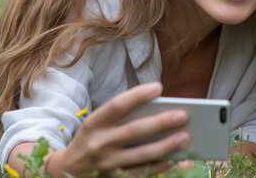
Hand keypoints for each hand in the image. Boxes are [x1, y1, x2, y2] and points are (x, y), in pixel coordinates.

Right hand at [10, 82, 189, 176]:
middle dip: (161, 122)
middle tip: (183, 114)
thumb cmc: (94, 139)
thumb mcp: (99, 125)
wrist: (68, 171)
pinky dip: (160, 165)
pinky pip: (143, 172)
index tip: (159, 87)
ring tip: (187, 136)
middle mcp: (98, 144)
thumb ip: (123, 117)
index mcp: (94, 123)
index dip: (137, 96)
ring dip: (167, 146)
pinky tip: (176, 157)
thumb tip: (160, 111)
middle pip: (134, 131)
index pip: (117, 105)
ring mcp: (107, 164)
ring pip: (142, 154)